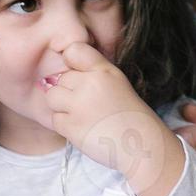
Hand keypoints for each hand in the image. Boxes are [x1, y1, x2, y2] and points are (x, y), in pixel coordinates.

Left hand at [44, 42, 185, 195]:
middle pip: (61, 79)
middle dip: (69, 92)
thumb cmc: (130, 116)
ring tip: (83, 117)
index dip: (70, 61)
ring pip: (52, 97)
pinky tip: (84, 129)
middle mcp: (90, 83)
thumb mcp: (117, 84)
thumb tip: (60, 77)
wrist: (142, 145)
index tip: (77, 74)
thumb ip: (93, 75)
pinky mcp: (71, 126)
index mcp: (104, 70)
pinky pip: (55, 119)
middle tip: (88, 106)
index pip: (74, 50)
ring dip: (62, 108)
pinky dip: (65, 126)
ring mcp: (79, 105)